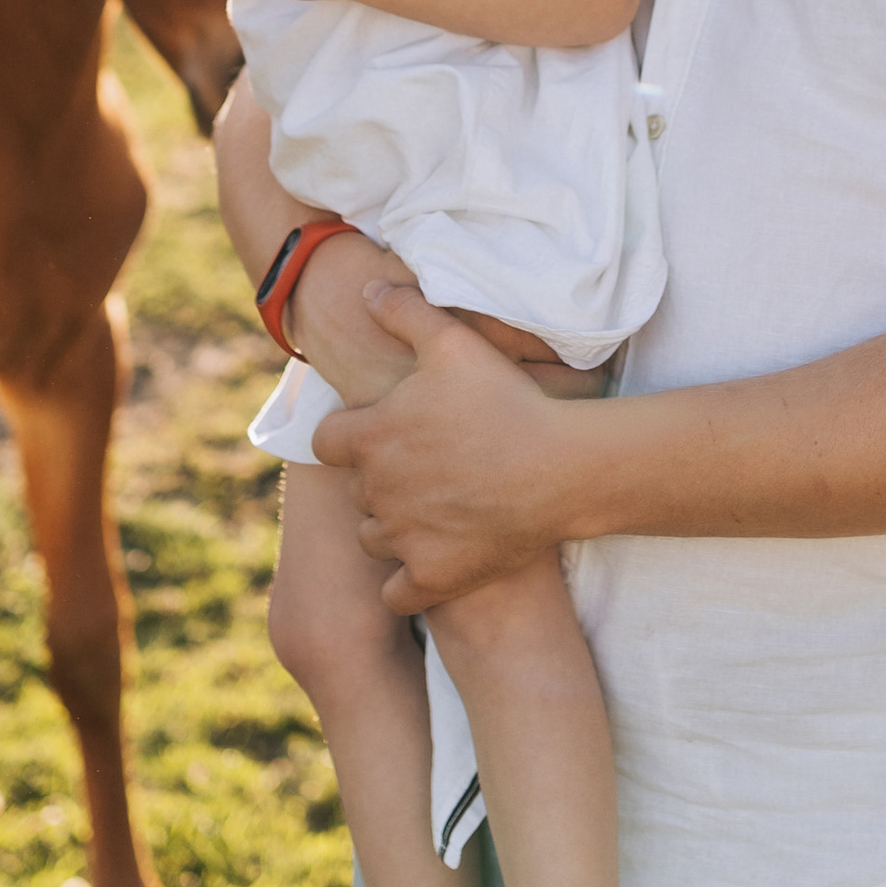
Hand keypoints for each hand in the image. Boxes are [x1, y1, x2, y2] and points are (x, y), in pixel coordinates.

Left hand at [313, 282, 577, 612]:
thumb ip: (404, 312)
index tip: (385, 432)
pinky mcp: (430, 579)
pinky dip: (409, 583)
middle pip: (357, 491)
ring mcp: (402, 539)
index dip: (351, 436)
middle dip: (381, 480)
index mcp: (371, 436)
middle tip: (427, 465)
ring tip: (437, 508)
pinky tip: (435, 561)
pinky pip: (396, 595)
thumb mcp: (454, 342)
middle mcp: (376, 490)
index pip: (326, 442)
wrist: (559, 467)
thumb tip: (366, 291)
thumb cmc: (506, 400)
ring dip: (394, 528)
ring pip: (374, 539)